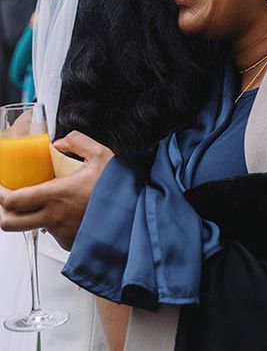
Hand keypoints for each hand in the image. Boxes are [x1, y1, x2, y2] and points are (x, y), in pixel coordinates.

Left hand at [0, 131, 113, 249]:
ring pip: (32, 227)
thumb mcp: (102, 154)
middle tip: (5, 201)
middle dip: (1, 212)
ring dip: (31, 217)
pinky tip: (67, 213)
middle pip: (10, 223)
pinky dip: (54, 224)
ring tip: (44, 204)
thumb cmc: (120, 188)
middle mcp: (54, 217)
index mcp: (57, 195)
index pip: (12, 200)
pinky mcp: (69, 242)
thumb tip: (59, 143)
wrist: (137, 212)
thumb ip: (78, 142)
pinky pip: (53, 234)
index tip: (0, 186)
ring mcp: (61, 232)